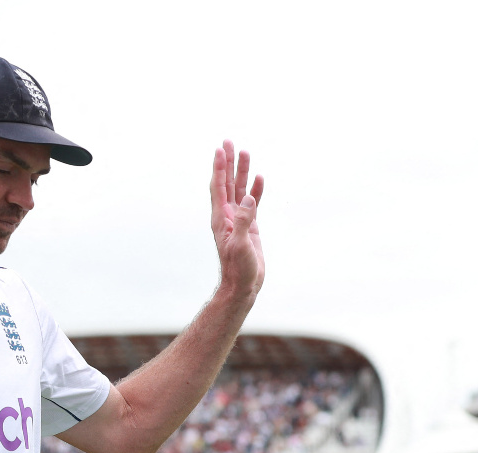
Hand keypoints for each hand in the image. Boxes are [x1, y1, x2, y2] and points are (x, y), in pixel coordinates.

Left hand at [210, 140, 264, 300]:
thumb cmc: (238, 269)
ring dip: (242, 172)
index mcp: (221, 218)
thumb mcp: (240, 245)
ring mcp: (238, 220)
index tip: (220, 150)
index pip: (218, 187)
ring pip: (240, 190)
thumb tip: (247, 199)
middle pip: (227, 183)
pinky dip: (256, 190)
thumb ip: (243, 221)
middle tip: (228, 142)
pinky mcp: (249, 227)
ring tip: (245, 152)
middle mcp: (227, 216)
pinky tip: (259, 179)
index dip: (219, 168)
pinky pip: (253, 203)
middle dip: (228, 162)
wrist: (243, 286)